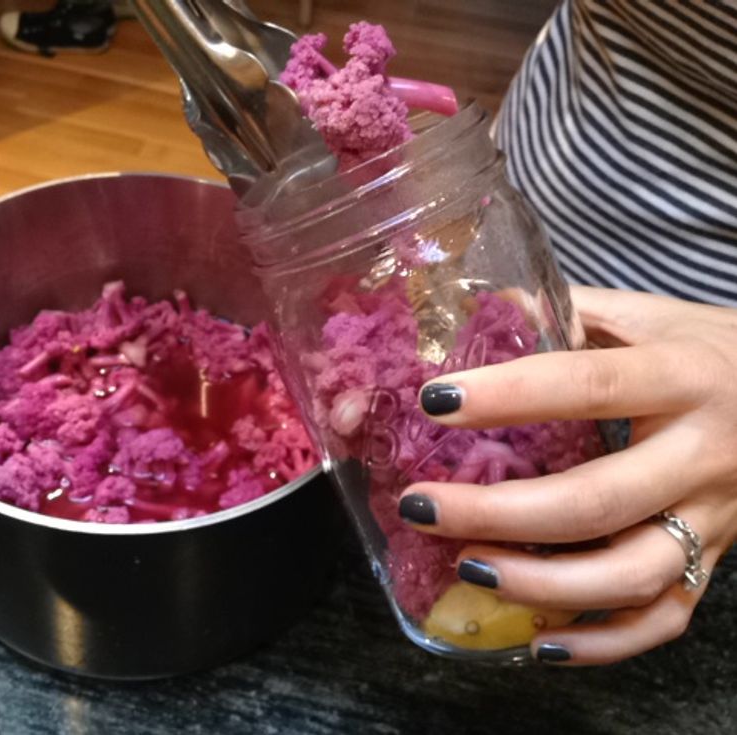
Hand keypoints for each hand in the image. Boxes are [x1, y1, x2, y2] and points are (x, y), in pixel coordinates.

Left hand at [399, 286, 736, 664]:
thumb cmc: (708, 351)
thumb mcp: (649, 315)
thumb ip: (568, 311)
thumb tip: (479, 309)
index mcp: (682, 376)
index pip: (590, 384)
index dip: (510, 394)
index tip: (435, 401)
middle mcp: (703, 453)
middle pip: (598, 499)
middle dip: (499, 512)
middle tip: (422, 507)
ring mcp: (715, 518)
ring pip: (631, 573)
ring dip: (540, 583)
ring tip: (467, 568)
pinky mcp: (716, 562)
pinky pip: (664, 618)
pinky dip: (603, 643)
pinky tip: (540, 642)